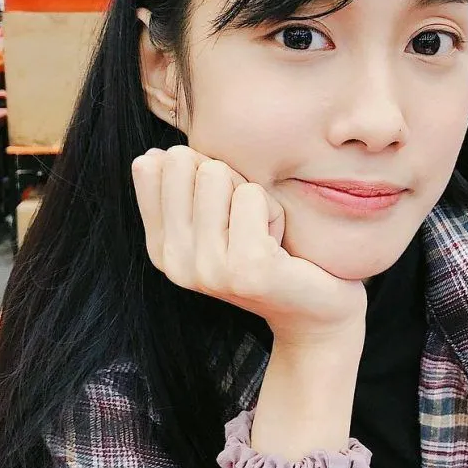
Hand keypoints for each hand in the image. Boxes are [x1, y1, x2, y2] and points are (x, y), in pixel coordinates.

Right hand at [132, 146, 366, 348]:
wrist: (316, 312)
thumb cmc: (268, 250)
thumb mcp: (214, 219)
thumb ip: (182, 188)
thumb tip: (152, 155)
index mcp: (160, 248)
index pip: (150, 168)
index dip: (196, 168)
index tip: (221, 206)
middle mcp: (175, 262)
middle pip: (184, 163)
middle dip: (224, 178)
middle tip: (247, 220)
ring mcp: (208, 268)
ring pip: (216, 174)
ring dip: (251, 195)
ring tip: (263, 233)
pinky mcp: (246, 267)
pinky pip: (251, 195)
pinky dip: (273, 209)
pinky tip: (279, 245)